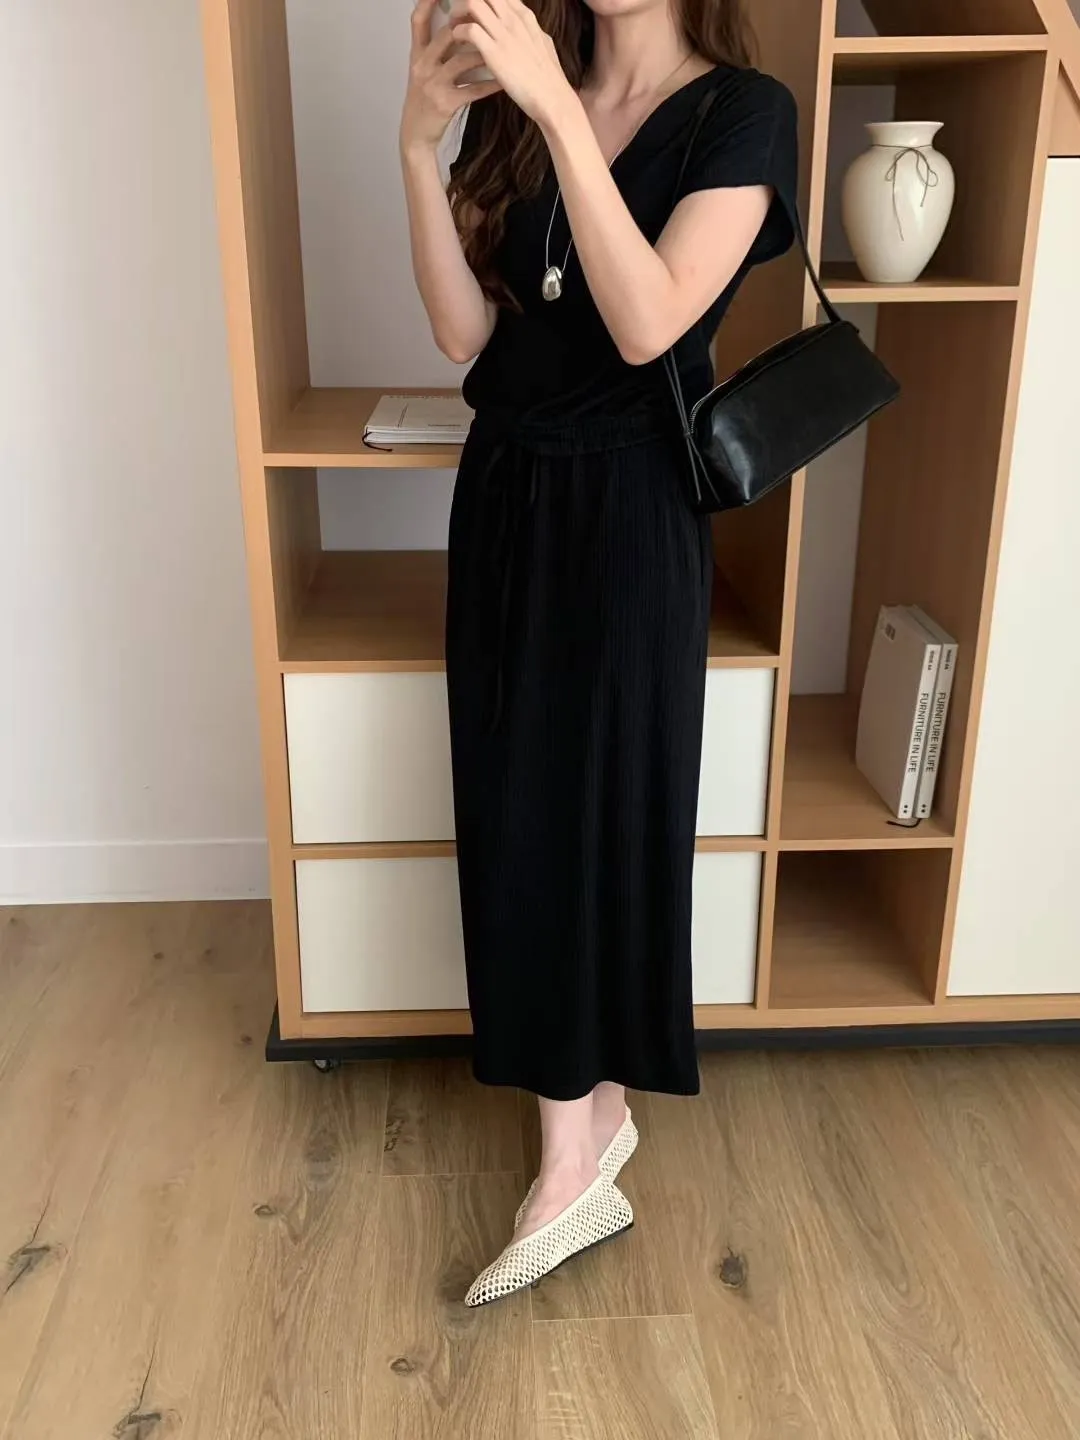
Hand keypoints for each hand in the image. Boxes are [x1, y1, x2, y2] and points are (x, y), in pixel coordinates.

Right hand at [401, 0, 502, 155]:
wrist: (416, 135)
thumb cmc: (425, 100)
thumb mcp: (424, 71)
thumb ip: (437, 49)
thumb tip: (458, 27)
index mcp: (417, 55)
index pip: (418, 21)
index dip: (428, 2)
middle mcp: (422, 66)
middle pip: (445, 36)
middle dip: (466, 25)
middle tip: (487, 18)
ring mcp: (433, 84)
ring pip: (461, 61)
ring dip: (483, 53)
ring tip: (502, 47)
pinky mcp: (445, 103)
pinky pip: (472, 89)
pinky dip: (489, 84)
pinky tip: (502, 80)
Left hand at [450, 0, 574, 128]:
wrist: (551, 98)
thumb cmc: (548, 77)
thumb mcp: (543, 43)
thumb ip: (530, 30)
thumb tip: (528, 26)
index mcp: (524, 16)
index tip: (473, 9)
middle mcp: (513, 19)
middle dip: (466, 1)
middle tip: (459, 15)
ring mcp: (504, 34)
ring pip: (472, 4)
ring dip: (458, 14)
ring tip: (454, 28)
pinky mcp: (494, 52)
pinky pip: (469, 29)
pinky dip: (458, 33)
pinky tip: (458, 42)